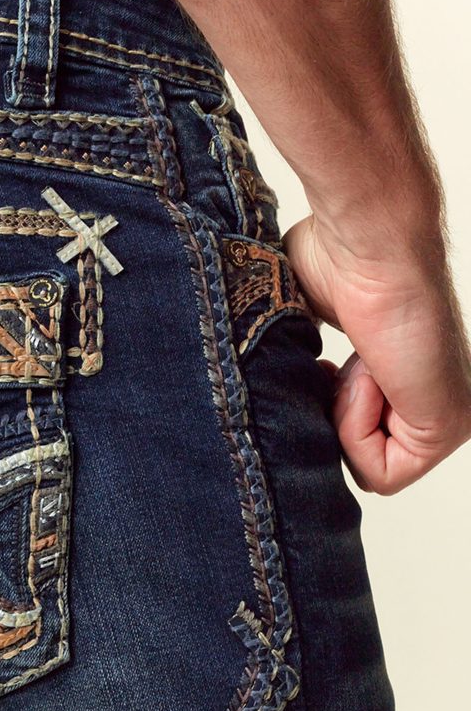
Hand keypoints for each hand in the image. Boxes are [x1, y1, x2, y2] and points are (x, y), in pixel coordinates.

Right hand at [281, 211, 470, 493]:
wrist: (369, 239)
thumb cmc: (339, 257)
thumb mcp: (303, 314)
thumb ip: (297, 355)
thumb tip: (260, 376)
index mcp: (409, 374)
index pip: (364, 437)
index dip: (326, 410)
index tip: (322, 367)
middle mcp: (437, 399)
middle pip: (365, 458)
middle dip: (333, 419)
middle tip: (333, 369)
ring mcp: (450, 417)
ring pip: (372, 470)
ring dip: (343, 418)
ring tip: (357, 363)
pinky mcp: (449, 428)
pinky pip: (382, 471)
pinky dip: (355, 427)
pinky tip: (368, 372)